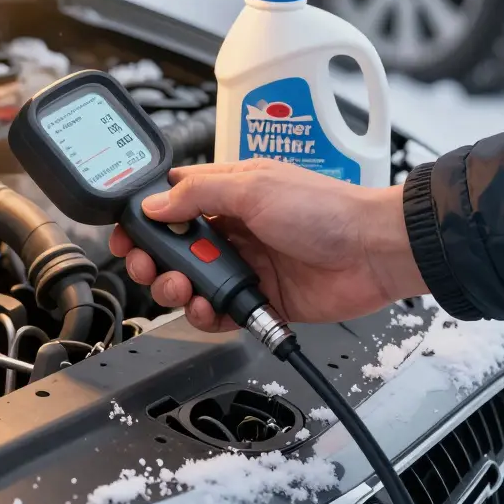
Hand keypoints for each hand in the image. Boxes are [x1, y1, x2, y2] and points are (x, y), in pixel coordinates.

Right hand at [109, 159, 425, 331]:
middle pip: (174, 248)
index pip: (172, 202)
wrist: (374, 253)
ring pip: (191, 282)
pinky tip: (208, 309)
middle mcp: (233, 228)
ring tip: (183, 289)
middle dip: (154, 260)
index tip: (128, 234)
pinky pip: (219, 312)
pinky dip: (206, 315)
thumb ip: (199, 194)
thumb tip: (154, 205)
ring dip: (176, 289)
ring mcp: (245, 265)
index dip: (145, 218)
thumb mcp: (254, 188)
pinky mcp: (259, 299)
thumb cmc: (327, 210)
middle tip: (149, 267)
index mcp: (228, 192)